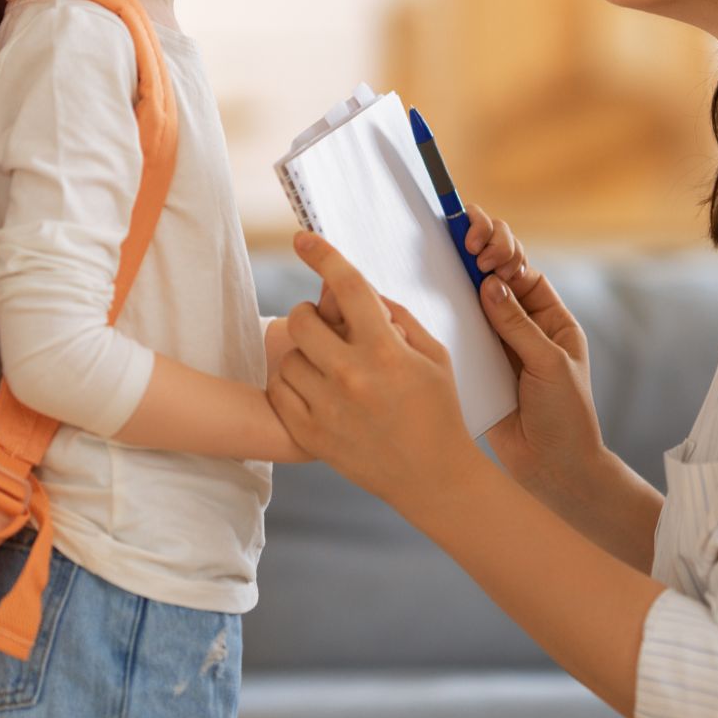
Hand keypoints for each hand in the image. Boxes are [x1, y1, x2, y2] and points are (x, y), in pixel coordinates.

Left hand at [268, 232, 479, 506]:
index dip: (322, 255)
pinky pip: (278, 391)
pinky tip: (314, 390)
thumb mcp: (433, 356)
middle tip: (324, 327)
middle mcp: (352, 376)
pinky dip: (290, 384)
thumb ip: (398, 317)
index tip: (303, 239)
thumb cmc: (438, 411)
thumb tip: (363, 292)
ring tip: (326, 368)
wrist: (432, 477)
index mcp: (386, 351)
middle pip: (301, 319)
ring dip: (303, 354)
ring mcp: (327, 408)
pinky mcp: (310, 435)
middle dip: (309, 314)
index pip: (346, 286)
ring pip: (287, 356)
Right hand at [465, 208, 603, 493]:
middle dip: (481, 250)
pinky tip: (430, 301)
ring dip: (458, 278)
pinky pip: (456, 333)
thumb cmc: (567, 418)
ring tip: (447, 262)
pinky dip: (443, 315)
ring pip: (470, 300)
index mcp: (550, 318)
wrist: (554, 470)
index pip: (522, 268)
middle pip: (495, 274)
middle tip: (469, 248)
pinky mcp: (475, 367)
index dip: (503, 249)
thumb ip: (518, 325)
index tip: (484, 249)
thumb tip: (489, 283)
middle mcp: (521, 325)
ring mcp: (495, 344)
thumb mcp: (549, 365)